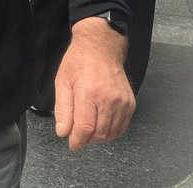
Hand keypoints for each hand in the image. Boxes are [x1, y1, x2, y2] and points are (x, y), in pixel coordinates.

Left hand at [53, 16, 134, 150]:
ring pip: (112, 133)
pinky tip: (101, 127)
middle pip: (99, 133)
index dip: (78, 140)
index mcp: (89, 93)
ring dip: (99, 138)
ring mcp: (122, 102)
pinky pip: (122, 127)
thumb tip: (63, 132)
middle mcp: (109, 99)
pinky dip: (111, 132)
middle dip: (87, 140)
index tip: (72, 144)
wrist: (101, 48)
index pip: (85, 128)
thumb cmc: (78, 62)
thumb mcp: (62, 82)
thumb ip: (63, 109)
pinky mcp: (130, 103)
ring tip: (88, 132)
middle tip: (78, 137)